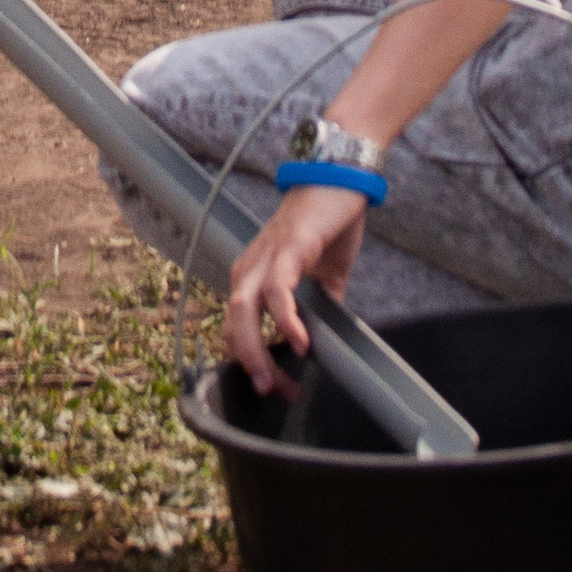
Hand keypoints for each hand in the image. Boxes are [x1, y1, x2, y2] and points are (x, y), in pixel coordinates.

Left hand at [226, 182, 372, 393]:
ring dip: (256, 349)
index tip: (278, 390)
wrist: (339, 178)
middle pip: (232, 324)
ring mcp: (266, 257)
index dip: (253, 362)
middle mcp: (251, 268)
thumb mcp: (323, 278)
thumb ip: (318, 308)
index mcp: (254, 276)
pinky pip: (277, 288)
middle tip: (275, 392)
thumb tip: (323, 343)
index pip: (239, 328)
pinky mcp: (289, 247)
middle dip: (250, 364)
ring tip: (279, 379)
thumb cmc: (327, 224)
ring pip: (242, 309)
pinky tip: (300, 342)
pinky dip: (284, 318)